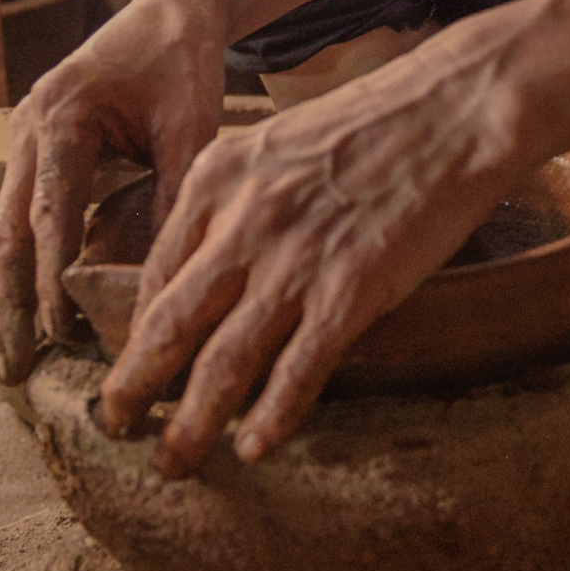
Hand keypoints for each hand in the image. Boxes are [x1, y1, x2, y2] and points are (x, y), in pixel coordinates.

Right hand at [0, 0, 228, 381]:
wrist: (168, 10)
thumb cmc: (182, 64)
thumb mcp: (192, 127)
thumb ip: (175, 196)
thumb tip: (163, 285)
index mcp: (63, 116)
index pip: (50, 215)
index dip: (51, 280)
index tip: (61, 333)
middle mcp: (27, 128)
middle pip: (4, 231)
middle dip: (6, 305)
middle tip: (12, 369)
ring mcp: (21, 139)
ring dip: (0, 296)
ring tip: (9, 360)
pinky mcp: (30, 151)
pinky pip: (11, 218)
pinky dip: (12, 269)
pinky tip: (20, 317)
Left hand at [97, 19, 542, 474]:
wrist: (455, 107)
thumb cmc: (374, 120)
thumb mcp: (275, 142)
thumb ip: (235, 199)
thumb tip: (211, 264)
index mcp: (215, 177)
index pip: (155, 273)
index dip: (134, 333)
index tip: (130, 367)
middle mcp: (242, 222)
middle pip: (169, 325)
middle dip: (134, 388)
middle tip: (114, 428)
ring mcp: (294, 261)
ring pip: (222, 361)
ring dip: (191, 422)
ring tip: (175, 463)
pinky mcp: (350, 291)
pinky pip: (298, 371)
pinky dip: (271, 417)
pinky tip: (253, 450)